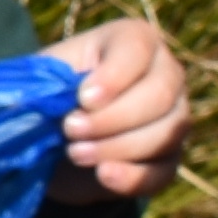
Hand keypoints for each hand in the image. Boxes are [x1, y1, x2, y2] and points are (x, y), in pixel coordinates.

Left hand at [44, 16, 190, 204]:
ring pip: (165, 134)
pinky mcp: (168, 157)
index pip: (138, 49)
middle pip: (160, 95)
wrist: (53, 139)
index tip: (83, 98)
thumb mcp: (43, 80)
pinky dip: (134, 177)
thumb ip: (51, 83)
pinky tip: (104, 176)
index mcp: (134, 41)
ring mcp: (174, 117)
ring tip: (75, 153)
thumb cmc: (48, 95)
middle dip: (112, 118)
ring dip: (117, 147)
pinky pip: (163, 170)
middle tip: (69, 129)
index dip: (114, 76)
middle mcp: (166, 74)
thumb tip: (62, 105)